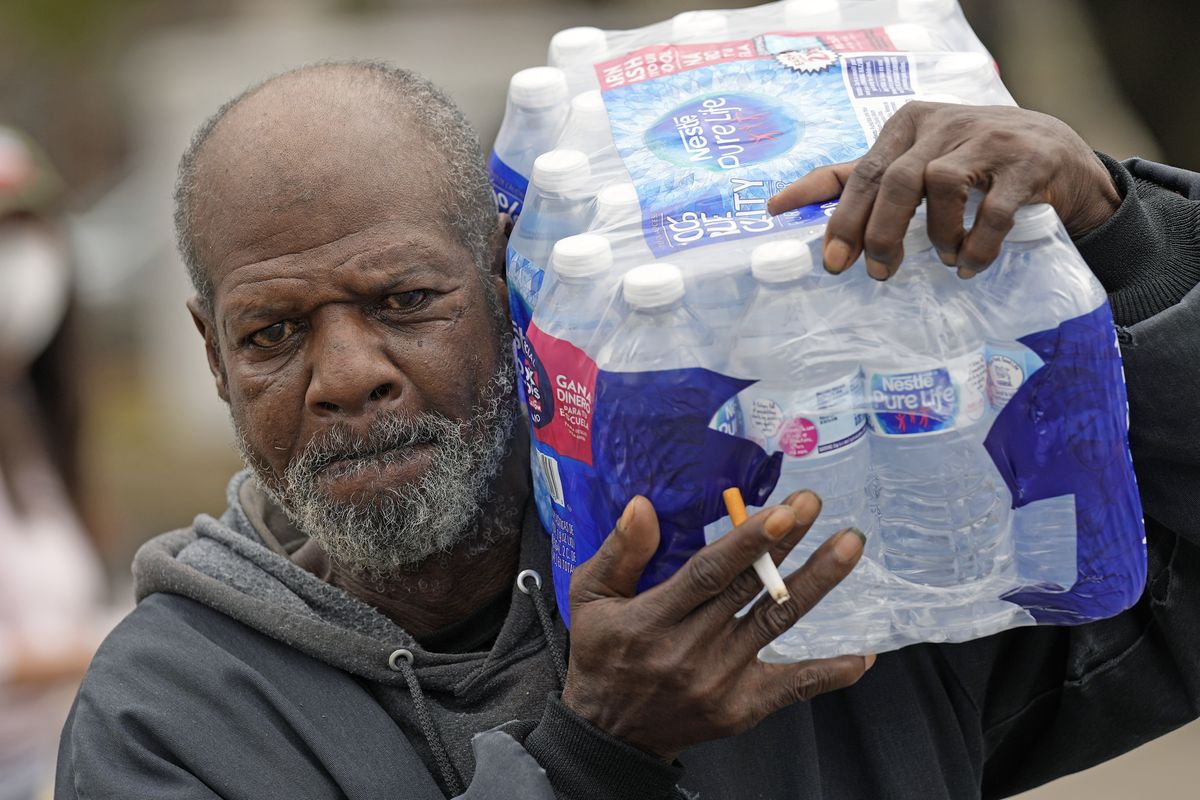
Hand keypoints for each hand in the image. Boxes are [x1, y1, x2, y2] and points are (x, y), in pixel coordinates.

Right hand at [560, 490, 872, 760]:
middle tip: (815, 503)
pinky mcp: (742, 708)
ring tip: (848, 546)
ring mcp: (720, 682)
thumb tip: (642, 505)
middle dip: (787, 544)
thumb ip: (619, 552)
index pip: (708, 574)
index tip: (782, 511)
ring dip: (817, 583)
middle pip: (749, 590)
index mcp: (652, 620)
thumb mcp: (589, 598)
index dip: (748, 542)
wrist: (610, 735)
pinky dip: (830, 670)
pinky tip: (862, 652)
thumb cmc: (602, 656)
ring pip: (776, 623)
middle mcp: (690, 651)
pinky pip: (793, 686)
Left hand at [767, 103, 1121, 279]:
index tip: (793, 229)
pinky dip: (976, 245)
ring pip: (940, 186)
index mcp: (910, 125)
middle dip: (875, 232)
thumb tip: (787, 201)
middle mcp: (945, 124)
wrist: (1063, 156)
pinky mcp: (1029, 162)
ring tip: (942, 260)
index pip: (860, 170)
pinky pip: (992, 210)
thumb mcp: (919, 160)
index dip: (829, 207)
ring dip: (934, 235)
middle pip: (894, 180)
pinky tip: (969, 265)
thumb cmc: (976, 163)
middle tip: (873, 273)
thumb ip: (862, 179)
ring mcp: (989, 139)